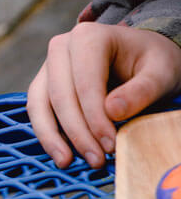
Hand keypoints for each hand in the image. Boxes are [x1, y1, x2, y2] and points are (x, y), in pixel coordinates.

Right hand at [27, 22, 180, 167]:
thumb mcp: (160, 73)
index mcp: (89, 37)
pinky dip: (46, 132)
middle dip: (76, 131)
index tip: (110, 145)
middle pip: (60, 94)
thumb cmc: (153, 62)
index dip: (94, 117)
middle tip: (96, 160)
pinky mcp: (44, 82)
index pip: (85, 82)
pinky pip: (37, 109)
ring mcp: (49, 64)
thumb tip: (111, 111)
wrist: (142, 54)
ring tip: (67, 162)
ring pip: (39, 103)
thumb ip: (141, 90)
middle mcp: (61, 47)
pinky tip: (61, 152)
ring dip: (51, 136)